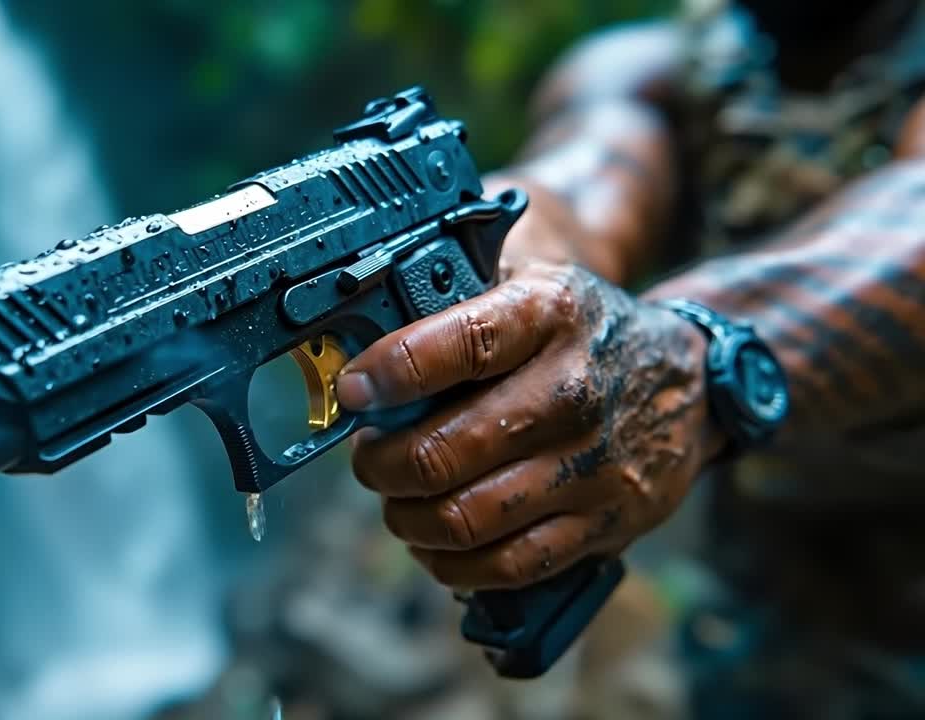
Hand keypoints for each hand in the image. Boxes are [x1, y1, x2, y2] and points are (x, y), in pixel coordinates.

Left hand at [337, 261, 721, 590]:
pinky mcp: (605, 524)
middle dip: (380, 463)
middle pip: (443, 451)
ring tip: (398, 498)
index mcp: (550, 316)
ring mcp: (592, 466)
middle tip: (369, 457)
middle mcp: (574, 391)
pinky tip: (434, 540)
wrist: (691, 380)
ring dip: (406, 516)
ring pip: (463, 518)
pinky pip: (506, 565)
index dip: (389, 373)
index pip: (457, 345)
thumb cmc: (583, 333)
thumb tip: (363, 341)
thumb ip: (454, 304)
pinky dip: (450, 562)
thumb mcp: (532, 286)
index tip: (355, 391)